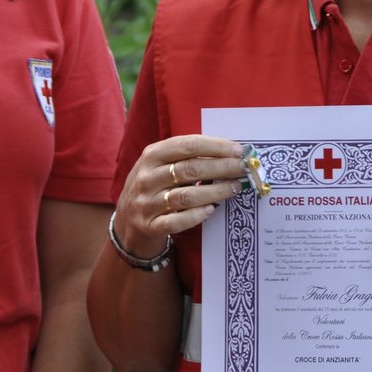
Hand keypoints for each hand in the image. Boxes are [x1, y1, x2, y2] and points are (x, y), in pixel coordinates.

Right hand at [112, 135, 246, 258]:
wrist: (127, 221)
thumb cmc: (154, 186)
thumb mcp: (161, 165)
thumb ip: (187, 157)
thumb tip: (229, 153)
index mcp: (152, 155)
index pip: (187, 145)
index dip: (216, 147)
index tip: (239, 150)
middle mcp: (146, 177)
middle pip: (190, 169)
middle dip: (222, 168)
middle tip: (244, 169)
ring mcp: (146, 203)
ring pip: (185, 196)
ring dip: (215, 191)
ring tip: (236, 188)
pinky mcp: (149, 226)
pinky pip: (176, 221)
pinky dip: (196, 215)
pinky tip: (212, 209)